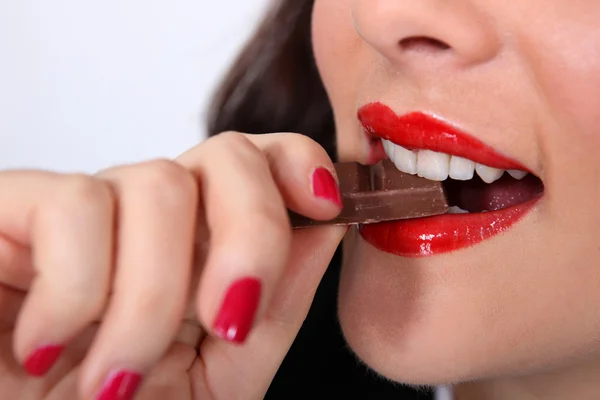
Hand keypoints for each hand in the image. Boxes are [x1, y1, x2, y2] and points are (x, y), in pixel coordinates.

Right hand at [0, 132, 345, 398]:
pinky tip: (47, 346)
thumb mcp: (214, 382)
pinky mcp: (13, 207)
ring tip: (115, 379)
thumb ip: (275, 310)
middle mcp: (147, 218)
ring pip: (159, 185)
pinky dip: (77, 293)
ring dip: (151, 301)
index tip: (326, 207)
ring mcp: (83, 208)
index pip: (260, 162)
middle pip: (228, 155)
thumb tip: (325, 232)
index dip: (299, 165)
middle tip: (229, 320)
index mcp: (198, 249)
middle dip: (252, 233)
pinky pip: (73, 206)